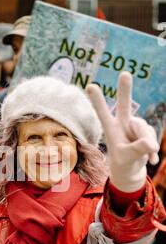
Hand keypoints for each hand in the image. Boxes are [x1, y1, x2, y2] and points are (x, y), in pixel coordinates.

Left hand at [86, 72, 158, 191]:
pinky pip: (152, 136)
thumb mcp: (127, 159)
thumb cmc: (123, 164)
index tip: (90, 86)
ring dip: (146, 144)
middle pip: (124, 104)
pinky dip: (152, 150)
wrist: (131, 169)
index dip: (98, 101)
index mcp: (110, 129)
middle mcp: (122, 123)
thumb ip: (137, 150)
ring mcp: (134, 125)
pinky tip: (150, 159)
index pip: (103, 113)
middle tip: (124, 74)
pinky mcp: (145, 130)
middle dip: (125, 89)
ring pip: (144, 129)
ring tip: (143, 156)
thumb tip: (151, 143)